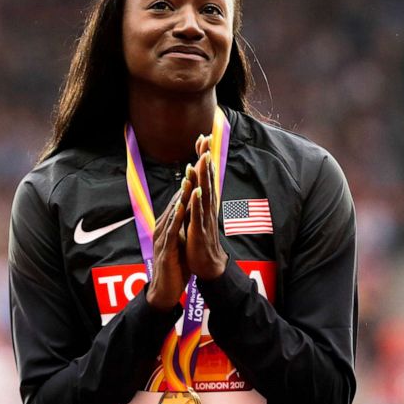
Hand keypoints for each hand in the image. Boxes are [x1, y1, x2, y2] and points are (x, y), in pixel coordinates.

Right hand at [145, 178, 192, 310]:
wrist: (165, 290)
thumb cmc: (175, 266)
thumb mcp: (180, 242)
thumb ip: (183, 227)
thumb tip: (191, 213)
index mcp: (167, 226)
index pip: (179, 201)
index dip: (189, 184)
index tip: (198, 168)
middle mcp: (162, 228)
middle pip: (175, 202)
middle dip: (185, 184)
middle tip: (193, 165)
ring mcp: (162, 238)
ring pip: (173, 213)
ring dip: (181, 197)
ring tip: (189, 180)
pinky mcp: (166, 249)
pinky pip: (172, 230)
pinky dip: (177, 217)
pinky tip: (182, 207)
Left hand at [186, 136, 227, 280]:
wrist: (208, 264)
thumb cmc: (202, 239)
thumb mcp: (197, 214)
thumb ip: (197, 198)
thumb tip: (195, 181)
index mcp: (205, 202)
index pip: (205, 175)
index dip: (204, 157)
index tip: (203, 139)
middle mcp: (207, 206)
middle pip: (207, 179)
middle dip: (205, 159)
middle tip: (205, 140)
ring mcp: (204, 217)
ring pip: (204, 193)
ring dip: (202, 176)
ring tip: (202, 159)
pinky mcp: (199, 230)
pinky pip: (197, 215)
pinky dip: (196, 203)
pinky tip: (194, 191)